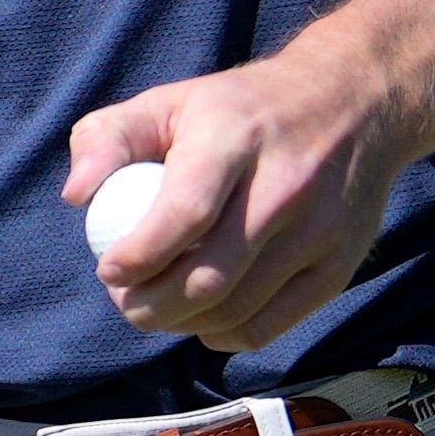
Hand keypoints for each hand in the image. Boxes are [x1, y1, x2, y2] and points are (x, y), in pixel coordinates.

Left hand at [67, 33, 420, 353]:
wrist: (356, 101)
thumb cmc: (240, 109)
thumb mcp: (171, 101)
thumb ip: (108, 139)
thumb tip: (78, 197)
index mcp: (235, 136)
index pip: (185, 212)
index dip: (138, 255)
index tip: (109, 270)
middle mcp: (286, 184)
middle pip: (210, 276)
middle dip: (152, 306)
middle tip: (126, 302)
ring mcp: (321, 228)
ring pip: (238, 308)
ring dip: (183, 324)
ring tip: (158, 309)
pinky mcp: (342, 264)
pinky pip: (271, 325)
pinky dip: (225, 335)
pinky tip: (203, 319)